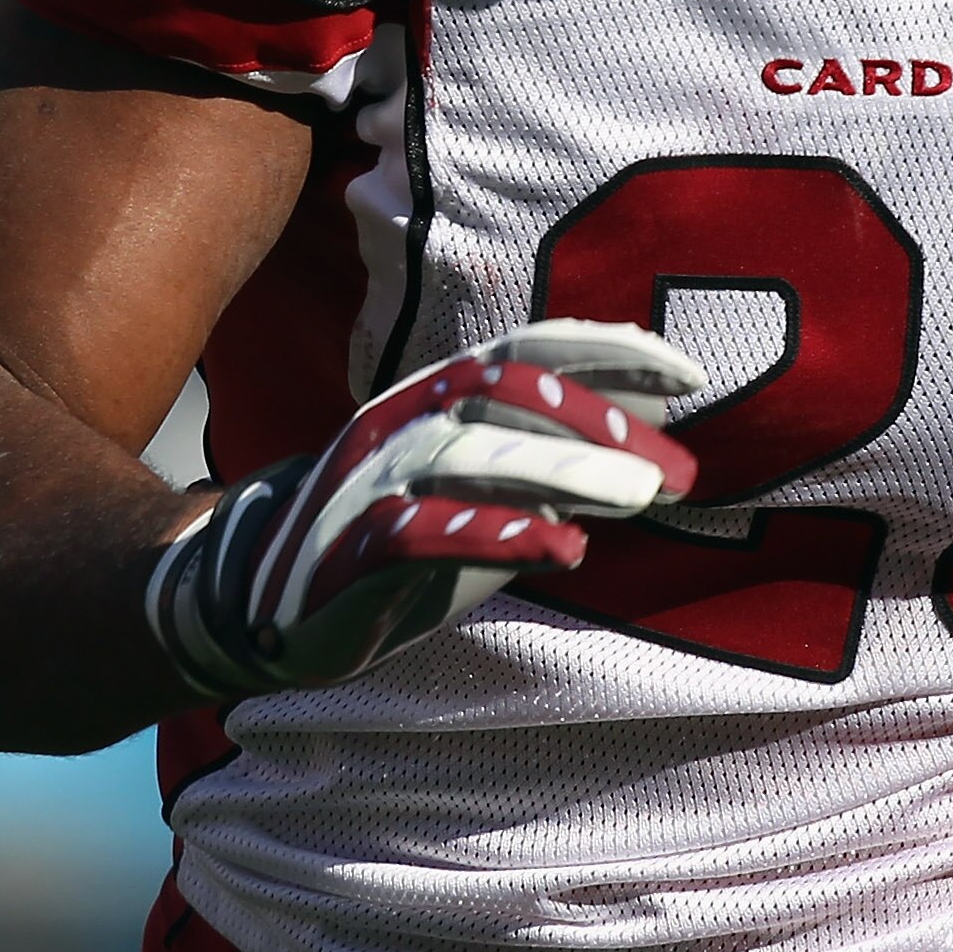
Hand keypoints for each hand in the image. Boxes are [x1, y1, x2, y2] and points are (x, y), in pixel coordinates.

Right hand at [143, 321, 703, 698]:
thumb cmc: (393, 538)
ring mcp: (368, 484)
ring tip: (640, 495)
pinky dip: (495, 534)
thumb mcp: (485, 489)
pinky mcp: (348, 554)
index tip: (691, 376)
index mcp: (434, 396)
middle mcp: (400, 422)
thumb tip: (655, 426)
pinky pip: (418, 533)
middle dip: (597, 420)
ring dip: (561, 466)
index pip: (526, 348)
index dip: (607, 351)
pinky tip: (563, 547)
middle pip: (502, 390)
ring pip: (465, 452)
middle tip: (676, 470)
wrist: (260, 603)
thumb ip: (556, 456)